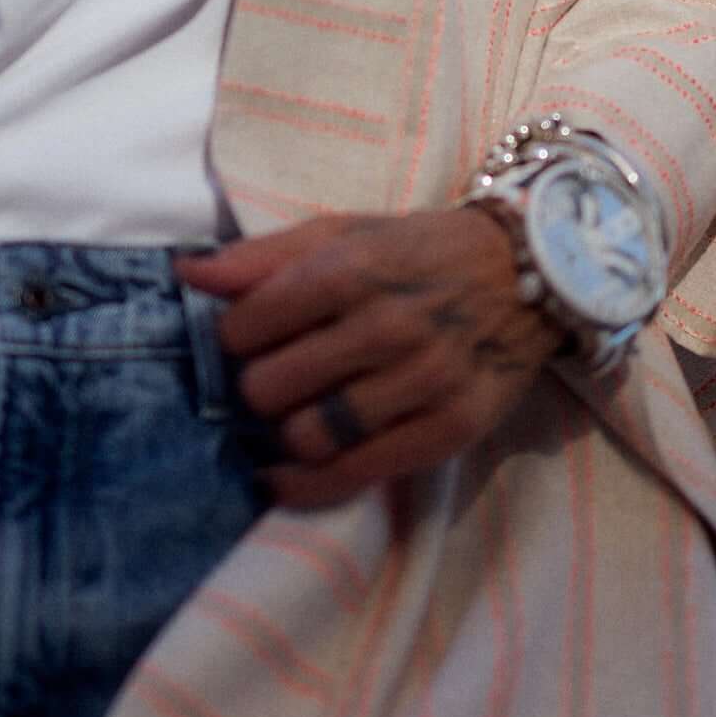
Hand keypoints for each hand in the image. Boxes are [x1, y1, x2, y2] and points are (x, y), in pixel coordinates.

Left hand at [181, 207, 564, 509]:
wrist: (529, 273)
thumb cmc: (419, 252)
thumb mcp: (344, 232)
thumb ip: (262, 256)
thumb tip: (186, 272)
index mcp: (352, 269)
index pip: (248, 326)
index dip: (235, 337)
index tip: (250, 338)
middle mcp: (388, 326)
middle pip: (269, 388)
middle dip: (259, 387)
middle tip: (276, 379)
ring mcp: (423, 381)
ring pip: (308, 436)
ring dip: (286, 431)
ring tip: (297, 413)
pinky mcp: (449, 428)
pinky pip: (354, 475)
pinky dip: (305, 484)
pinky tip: (284, 474)